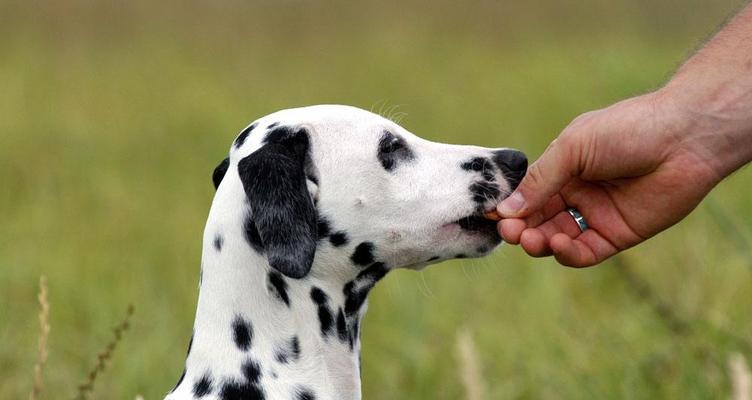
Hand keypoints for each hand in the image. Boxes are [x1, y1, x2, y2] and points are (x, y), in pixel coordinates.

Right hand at [496, 91, 722, 266]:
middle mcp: (576, 193)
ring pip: (556, 238)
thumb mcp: (573, 149)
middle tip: (508, 232)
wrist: (684, 138)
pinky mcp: (617, 235)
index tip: (491, 215)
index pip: (526, 194)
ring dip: (539, 242)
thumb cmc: (627, 130)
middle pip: (537, 219)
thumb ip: (540, 180)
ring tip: (530, 240)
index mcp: (562, 168)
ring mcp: (596, 215)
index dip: (509, 207)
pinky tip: (559, 244)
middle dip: (520, 228)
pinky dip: (567, 253)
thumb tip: (505, 210)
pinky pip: (585, 252)